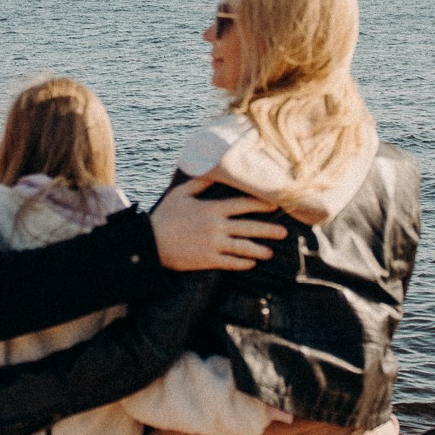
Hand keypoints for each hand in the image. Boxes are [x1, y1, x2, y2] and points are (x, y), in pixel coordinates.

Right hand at [150, 175, 287, 270]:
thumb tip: (215, 171)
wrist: (150, 242)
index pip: (243, 205)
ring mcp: (213, 245)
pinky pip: (230, 263)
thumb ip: (201, 183)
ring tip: (270, 253)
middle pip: (249, 227)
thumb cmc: (165, 216)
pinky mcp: (207, 260)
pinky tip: (251, 264)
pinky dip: (242, 264)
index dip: (261, 204)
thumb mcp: (181, 194)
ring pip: (243, 248)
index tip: (275, 205)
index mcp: (212, 209)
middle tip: (284, 233)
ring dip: (259, 250)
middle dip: (268, 230)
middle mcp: (216, 227)